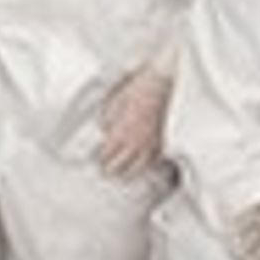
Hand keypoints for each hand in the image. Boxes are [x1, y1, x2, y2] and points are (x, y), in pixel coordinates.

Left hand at [93, 63, 172, 182]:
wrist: (159, 82)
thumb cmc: (137, 88)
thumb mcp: (114, 101)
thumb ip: (106, 118)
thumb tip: (104, 129)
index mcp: (121, 131)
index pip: (107, 155)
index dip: (101, 161)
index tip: (98, 163)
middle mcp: (136, 140)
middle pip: (121, 166)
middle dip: (111, 170)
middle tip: (106, 173)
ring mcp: (150, 141)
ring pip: (139, 167)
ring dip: (129, 174)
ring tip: (123, 177)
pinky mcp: (161, 138)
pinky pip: (155, 159)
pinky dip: (148, 165)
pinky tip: (144, 167)